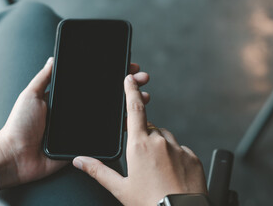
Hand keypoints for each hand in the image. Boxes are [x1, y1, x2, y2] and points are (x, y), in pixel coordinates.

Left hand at [0, 58, 147, 189]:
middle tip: (142, 78)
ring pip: (111, 115)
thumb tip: (52, 58)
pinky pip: (105, 136)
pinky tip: (133, 119)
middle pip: (107, 97)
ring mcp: (83, 128)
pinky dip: (121, 128)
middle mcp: (78, 112)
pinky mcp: (85, 143)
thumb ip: (44, 78)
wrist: (16, 155)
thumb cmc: (20, 124)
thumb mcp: (31, 95)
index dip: (110, 75)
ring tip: (144, 96)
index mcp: (67, 99)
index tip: (126, 67)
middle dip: (127, 87)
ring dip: (129, 105)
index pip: (93, 84)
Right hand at [73, 75, 207, 204]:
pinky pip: (181, 150)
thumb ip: (99, 171)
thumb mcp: (121, 188)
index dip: (131, 92)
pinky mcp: (192, 157)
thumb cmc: (150, 203)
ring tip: (156, 168)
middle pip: (150, 128)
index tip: (130, 79)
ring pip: (165, 138)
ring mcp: (178, 149)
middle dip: (144, 136)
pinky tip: (170, 173)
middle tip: (141, 158)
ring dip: (159, 146)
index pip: (134, 110)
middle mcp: (160, 142)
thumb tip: (80, 161)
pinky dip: (174, 156)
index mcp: (139, 146)